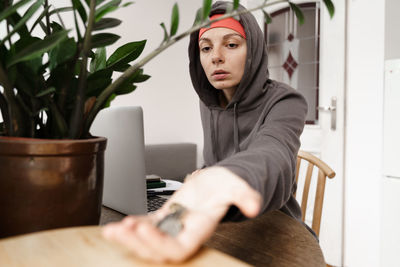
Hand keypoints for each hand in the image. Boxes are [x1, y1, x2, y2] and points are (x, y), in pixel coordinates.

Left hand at [102, 166, 260, 262]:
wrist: (217, 181)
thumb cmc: (225, 185)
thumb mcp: (235, 185)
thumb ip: (244, 195)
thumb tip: (253, 207)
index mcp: (199, 229)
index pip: (178, 248)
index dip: (159, 244)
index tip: (143, 230)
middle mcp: (184, 232)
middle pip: (158, 249)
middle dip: (137, 243)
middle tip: (119, 231)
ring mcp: (172, 226)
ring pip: (148, 241)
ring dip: (129, 238)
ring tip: (112, 231)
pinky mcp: (165, 217)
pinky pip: (145, 227)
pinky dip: (131, 228)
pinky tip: (117, 226)